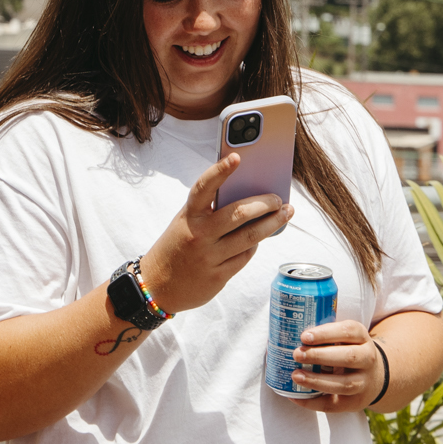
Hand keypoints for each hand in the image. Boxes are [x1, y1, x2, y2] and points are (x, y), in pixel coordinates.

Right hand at [139, 155, 292, 315]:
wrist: (157, 286)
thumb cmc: (177, 245)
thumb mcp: (186, 223)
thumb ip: (209, 210)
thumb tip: (246, 195)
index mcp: (188, 215)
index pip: (204, 188)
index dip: (219, 171)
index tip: (237, 157)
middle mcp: (199, 234)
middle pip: (239, 214)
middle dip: (264, 204)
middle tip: (278, 199)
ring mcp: (209, 257)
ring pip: (249, 237)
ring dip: (272, 224)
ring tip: (285, 214)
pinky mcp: (218, 277)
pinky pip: (244, 256)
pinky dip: (255, 245)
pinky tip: (260, 238)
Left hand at [288, 317, 384, 411]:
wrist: (374, 377)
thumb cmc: (348, 350)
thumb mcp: (344, 338)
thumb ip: (324, 335)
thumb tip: (287, 334)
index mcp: (362, 337)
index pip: (348, 331)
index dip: (326, 333)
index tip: (304, 336)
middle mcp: (368, 359)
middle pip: (348, 357)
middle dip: (320, 356)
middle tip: (296, 354)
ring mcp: (364, 383)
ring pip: (343, 384)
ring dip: (317, 381)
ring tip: (295, 376)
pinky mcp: (355, 403)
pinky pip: (334, 405)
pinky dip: (312, 402)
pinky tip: (295, 396)